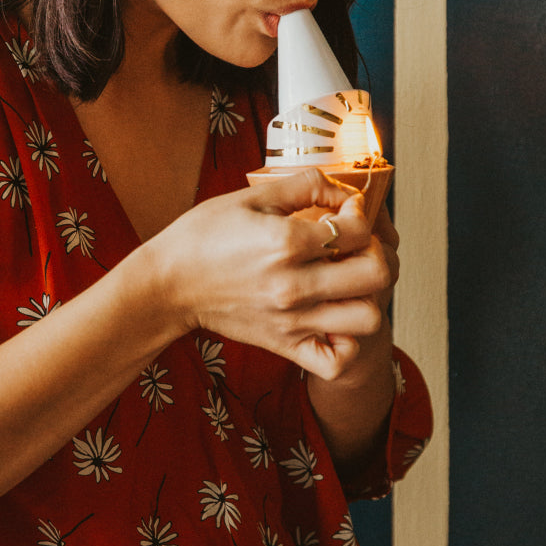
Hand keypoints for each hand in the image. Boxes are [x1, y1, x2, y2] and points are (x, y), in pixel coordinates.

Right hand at [142, 167, 395, 378]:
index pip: (358, 228)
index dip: (361, 210)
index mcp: (285, 242)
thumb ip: (303, 184)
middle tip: (358, 244)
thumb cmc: (203, 235)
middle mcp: (294, 285)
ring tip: (349, 280)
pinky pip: (337, 360)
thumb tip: (343, 188)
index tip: (347, 207)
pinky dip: (347, 342)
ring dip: (369, 296)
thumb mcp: (250, 196)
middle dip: (378, 252)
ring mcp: (292, 321)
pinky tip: (335, 317)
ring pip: (368, 318)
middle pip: (377, 274)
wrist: (167, 285)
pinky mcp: (285, 345)